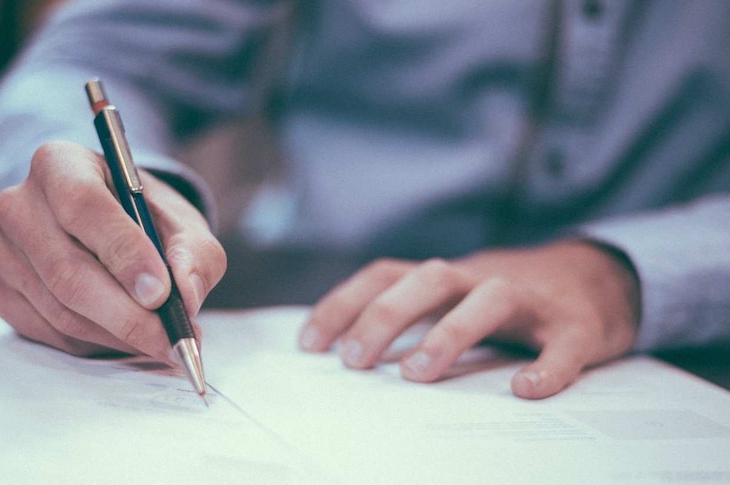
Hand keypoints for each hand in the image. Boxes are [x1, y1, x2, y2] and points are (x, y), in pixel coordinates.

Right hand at [0, 141, 225, 357]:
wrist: (113, 229)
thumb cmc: (147, 220)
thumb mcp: (183, 224)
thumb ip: (194, 254)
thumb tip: (186, 294)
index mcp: (60, 164)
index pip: (83, 205)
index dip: (123, 252)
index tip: (160, 292)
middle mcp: (19, 204)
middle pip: (67, 270)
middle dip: (127, 314)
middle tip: (171, 338)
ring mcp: (2, 251)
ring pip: (61, 309)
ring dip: (118, 334)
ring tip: (161, 341)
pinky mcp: (0, 292)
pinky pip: (49, 332)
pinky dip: (96, 343)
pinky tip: (126, 337)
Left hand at [298, 240, 639, 398]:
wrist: (600, 277)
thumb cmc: (510, 299)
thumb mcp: (455, 298)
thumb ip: (413, 315)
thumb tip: (349, 353)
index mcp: (448, 277)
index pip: (386, 275)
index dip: (344, 303)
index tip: (309, 345)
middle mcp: (483, 279)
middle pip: (430, 278)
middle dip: (386, 315)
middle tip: (353, 361)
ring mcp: (532, 301)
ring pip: (490, 299)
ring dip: (450, 332)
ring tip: (415, 374)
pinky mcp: (578, 326)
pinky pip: (564, 344)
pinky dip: (548, 366)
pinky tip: (527, 390)